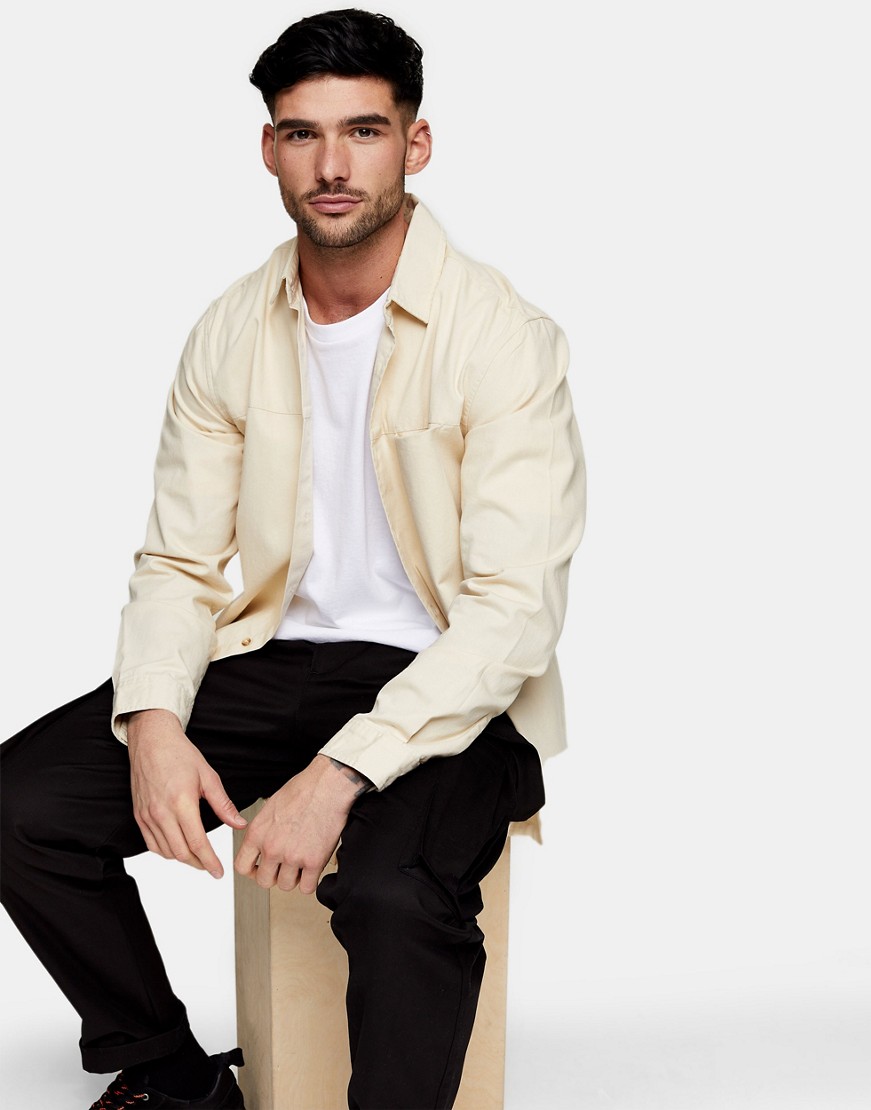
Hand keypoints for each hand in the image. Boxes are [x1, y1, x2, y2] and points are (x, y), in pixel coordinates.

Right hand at [126, 709, 246, 877]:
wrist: (152, 741)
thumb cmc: (179, 754)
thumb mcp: (208, 777)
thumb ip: (223, 804)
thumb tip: (239, 824)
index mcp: (181, 802)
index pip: (198, 843)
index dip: (210, 861)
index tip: (219, 871)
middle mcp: (162, 812)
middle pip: (181, 853)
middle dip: (199, 864)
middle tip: (211, 867)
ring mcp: (147, 816)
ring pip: (165, 852)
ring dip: (183, 860)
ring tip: (198, 859)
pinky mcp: (139, 815)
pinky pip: (151, 844)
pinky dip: (165, 852)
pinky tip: (177, 848)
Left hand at [234, 755, 371, 894]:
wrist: (328, 785)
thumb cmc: (304, 789)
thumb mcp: (271, 806)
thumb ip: (263, 829)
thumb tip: (262, 842)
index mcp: (258, 832)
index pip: (242, 866)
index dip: (252, 871)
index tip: (259, 869)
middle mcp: (272, 847)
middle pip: (264, 881)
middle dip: (275, 876)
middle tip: (284, 868)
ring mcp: (293, 856)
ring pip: (286, 886)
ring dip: (294, 878)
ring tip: (301, 864)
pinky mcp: (314, 861)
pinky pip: (308, 887)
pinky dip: (311, 882)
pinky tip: (313, 869)